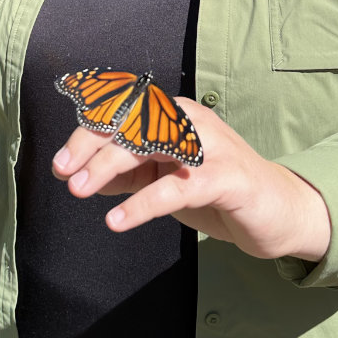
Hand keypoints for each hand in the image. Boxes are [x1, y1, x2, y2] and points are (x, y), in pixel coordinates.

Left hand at [52, 99, 330, 262]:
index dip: (87, 135)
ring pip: (149, 147)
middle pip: (130, 125)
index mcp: (174, 115)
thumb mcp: (163, 179)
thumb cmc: (215, 191)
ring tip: (79, 191)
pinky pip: (174, 188)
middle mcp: (190, 121)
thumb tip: (77, 176)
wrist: (277, 211)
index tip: (60, 163)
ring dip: (108, 168)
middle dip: (90, 149)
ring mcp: (210, 146)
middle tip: (64, 177)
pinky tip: (117, 221)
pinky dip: (141, 204)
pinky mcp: (225, 177)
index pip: (122, 115)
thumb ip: (126, 174)